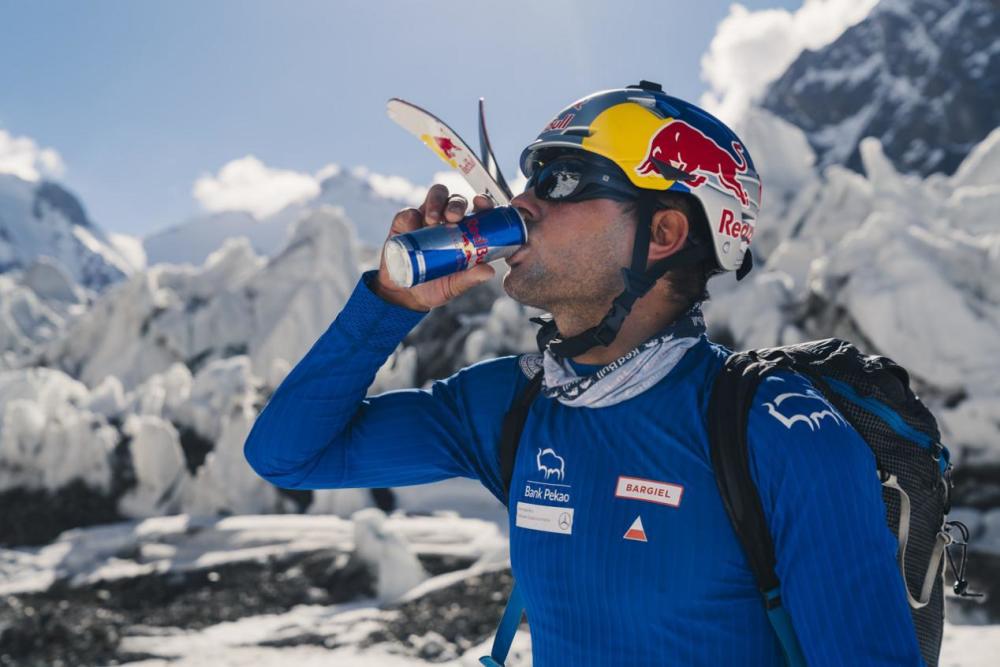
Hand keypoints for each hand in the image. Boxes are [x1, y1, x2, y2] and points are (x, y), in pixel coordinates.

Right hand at [374, 185, 495, 310]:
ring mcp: (426, 219)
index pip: (478, 210)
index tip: (481, 204)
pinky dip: (411, 214)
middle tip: (454, 217)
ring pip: (435, 196)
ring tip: (433, 219)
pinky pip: (408, 212)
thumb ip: (470, 278)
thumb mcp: (454, 285)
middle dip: (457, 204)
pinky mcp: (405, 223)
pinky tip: (412, 224)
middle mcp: (448, 221)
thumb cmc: (435, 286)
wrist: (406, 294)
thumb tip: (488, 271)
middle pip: (456, 200)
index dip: (483, 202)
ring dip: (436, 202)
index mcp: (466, 232)